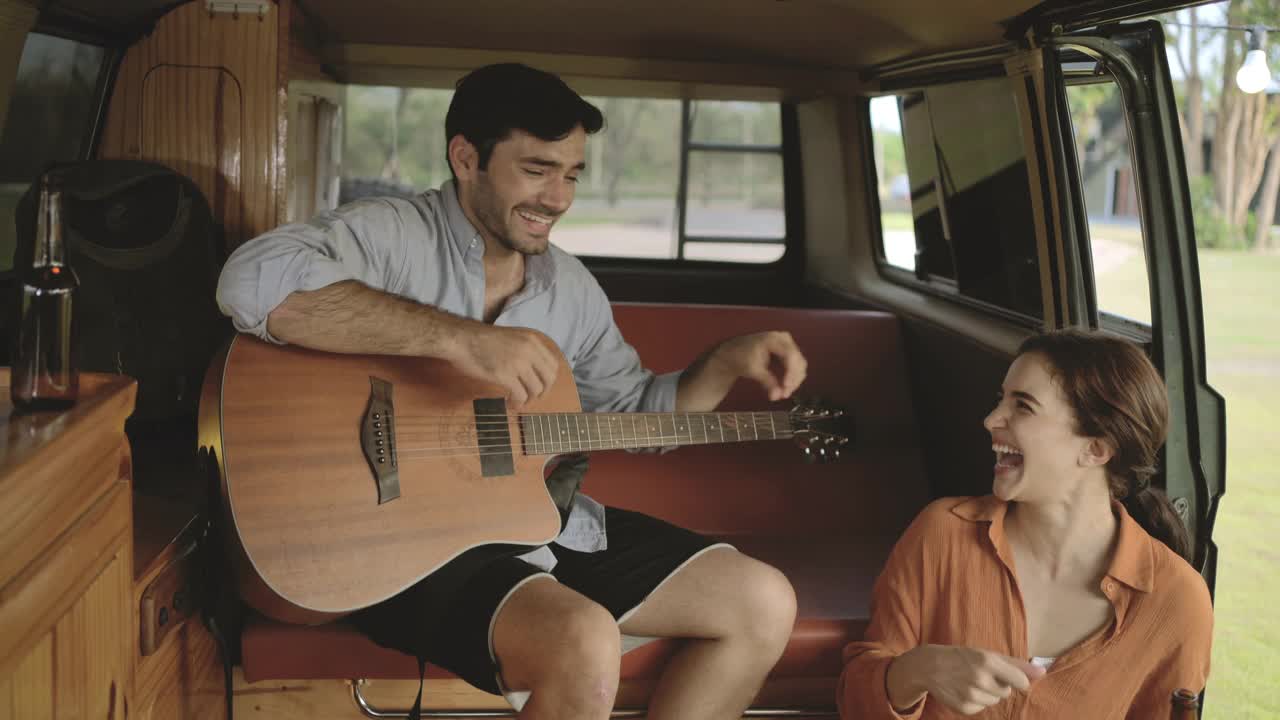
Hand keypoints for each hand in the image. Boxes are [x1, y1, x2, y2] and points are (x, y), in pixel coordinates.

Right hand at [449, 325, 559, 407]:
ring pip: (536, 389)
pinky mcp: (504, 375)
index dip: (548, 380)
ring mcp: (517, 362)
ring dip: (528, 400)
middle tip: (531, 398)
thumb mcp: (511, 337)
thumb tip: (534, 369)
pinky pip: (520, 395)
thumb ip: (525, 349)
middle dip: (542, 392)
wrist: (460, 339)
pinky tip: (509, 403)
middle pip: (548, 379)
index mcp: (532, 340)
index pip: (553, 364)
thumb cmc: (480, 340)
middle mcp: (529, 350)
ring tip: (517, 401)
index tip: (540, 386)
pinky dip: (517, 403)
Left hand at [707, 331, 806, 401]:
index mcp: (773, 339)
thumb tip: (777, 397)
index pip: (790, 355)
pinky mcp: (788, 353)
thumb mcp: (753, 370)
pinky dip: (792, 378)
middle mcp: (784, 339)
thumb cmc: (741, 358)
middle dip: (793, 380)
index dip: (791, 373)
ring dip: (794, 381)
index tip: (786, 387)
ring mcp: (787, 345)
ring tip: (784, 394)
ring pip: (799, 365)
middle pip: (798, 360)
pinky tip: (785, 388)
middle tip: (785, 395)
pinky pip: (796, 366)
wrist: (735, 353)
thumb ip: (767, 383)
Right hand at [886, 645, 1045, 715]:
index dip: (1017, 681)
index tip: (1008, 677)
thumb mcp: (987, 654)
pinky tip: (964, 691)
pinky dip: (976, 701)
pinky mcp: (964, 707)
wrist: (929, 666)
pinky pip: (981, 708)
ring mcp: (971, 695)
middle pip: (1006, 692)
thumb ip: (1016, 664)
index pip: (1020, 682)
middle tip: (980, 675)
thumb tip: (1042, 672)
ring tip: (970, 682)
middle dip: (997, 685)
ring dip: (987, 694)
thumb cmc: (963, 657)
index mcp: (988, 661)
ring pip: (994, 701)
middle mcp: (980, 678)